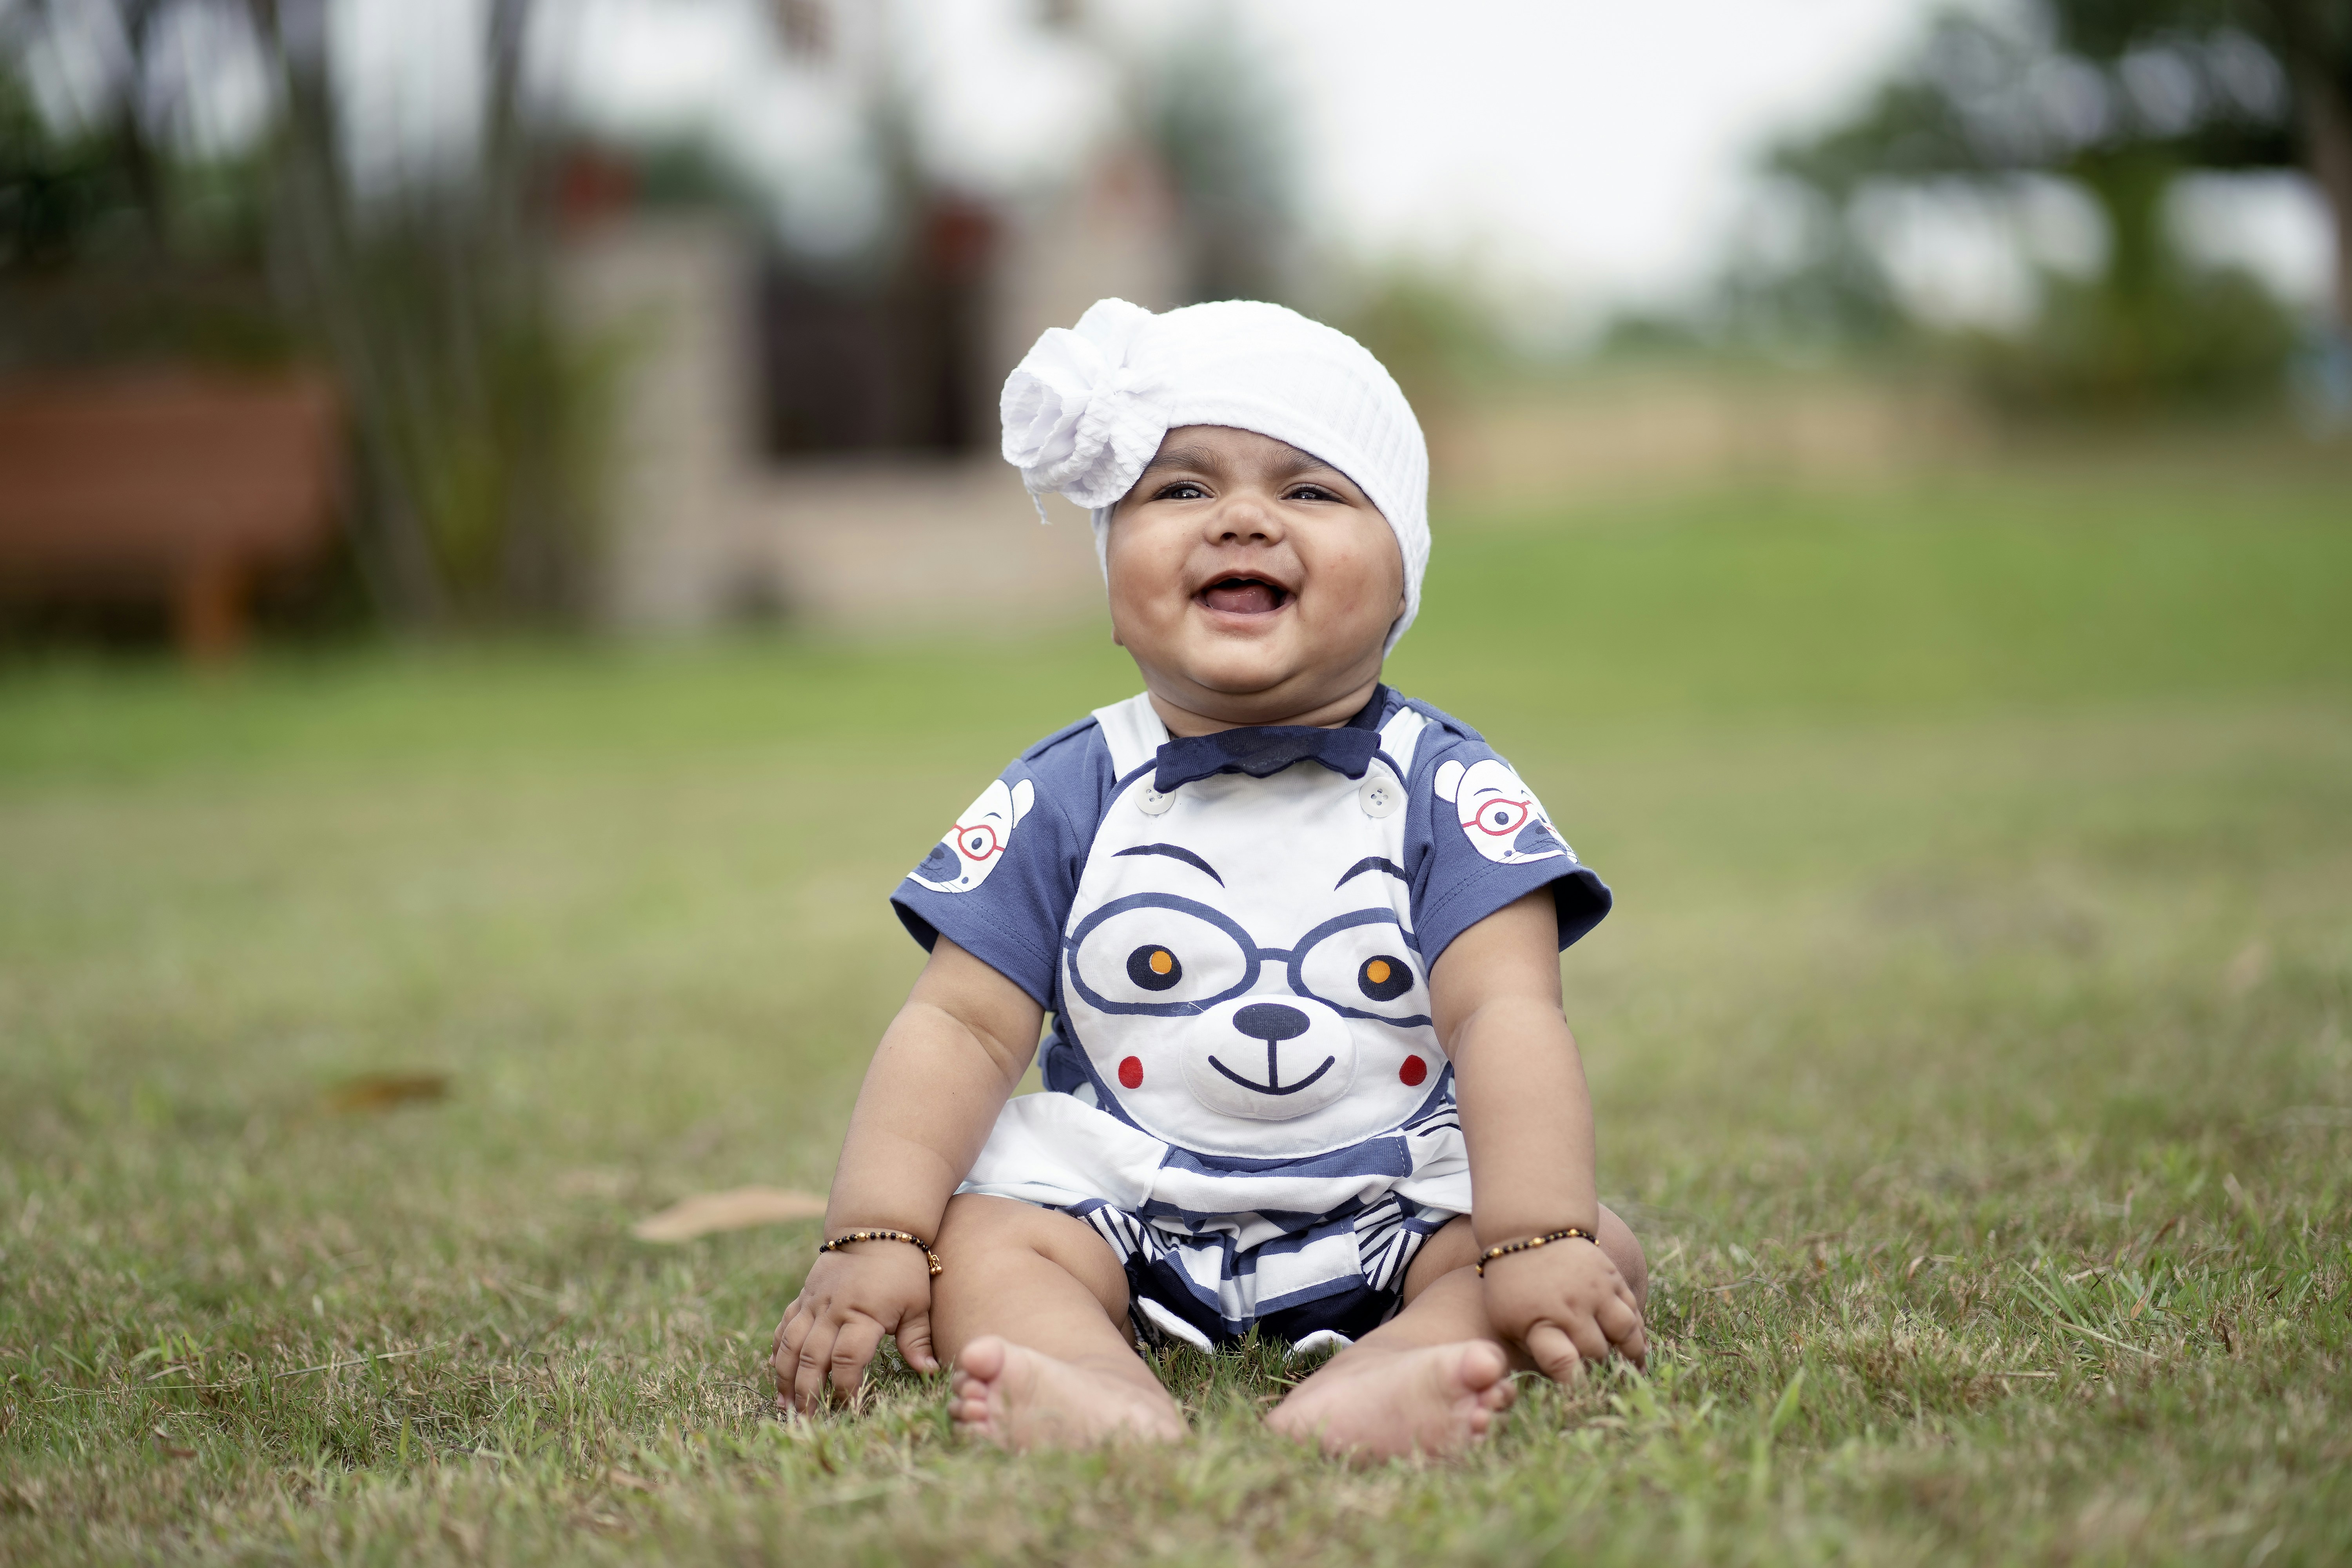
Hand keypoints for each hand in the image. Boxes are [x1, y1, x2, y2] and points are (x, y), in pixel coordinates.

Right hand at [770, 1242, 938, 1413]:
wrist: (876, 1227)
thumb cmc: (903, 1269)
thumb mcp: (917, 1304)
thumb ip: (918, 1340)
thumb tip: (929, 1372)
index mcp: (863, 1314)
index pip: (848, 1359)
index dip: (845, 1388)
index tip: (849, 1408)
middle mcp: (833, 1311)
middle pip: (812, 1358)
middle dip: (808, 1393)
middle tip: (807, 1420)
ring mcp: (814, 1303)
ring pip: (790, 1345)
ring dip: (785, 1377)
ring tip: (785, 1405)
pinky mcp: (804, 1297)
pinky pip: (784, 1326)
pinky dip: (778, 1350)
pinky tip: (776, 1371)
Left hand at [1480, 1234, 1646, 1381]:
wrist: (1529, 1229)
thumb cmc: (1512, 1283)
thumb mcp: (1506, 1318)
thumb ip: (1532, 1348)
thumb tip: (1562, 1375)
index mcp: (1541, 1322)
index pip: (1564, 1363)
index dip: (1575, 1384)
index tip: (1580, 1393)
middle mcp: (1572, 1308)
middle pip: (1598, 1352)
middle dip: (1602, 1372)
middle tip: (1606, 1385)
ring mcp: (1596, 1291)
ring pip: (1626, 1332)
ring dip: (1633, 1355)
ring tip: (1634, 1371)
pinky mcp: (1612, 1277)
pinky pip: (1633, 1309)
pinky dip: (1639, 1330)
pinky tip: (1638, 1346)